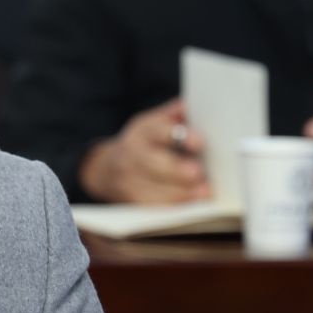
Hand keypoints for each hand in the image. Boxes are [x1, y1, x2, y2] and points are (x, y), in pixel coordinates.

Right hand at [78, 97, 210, 204]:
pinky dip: (173, 206)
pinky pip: (153, 205)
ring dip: (180, 193)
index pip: (159, 131)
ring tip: (203, 193)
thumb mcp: (153, 123)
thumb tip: (192, 106)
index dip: (180, 136)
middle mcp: (131, 154)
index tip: (199, 142)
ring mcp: (128, 179)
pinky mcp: (130, 199)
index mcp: (142, 131)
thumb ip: (173, 114)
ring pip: (154, 189)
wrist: (109, 168)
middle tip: (199, 173)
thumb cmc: (144, 143)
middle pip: (154, 163)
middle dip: (177, 170)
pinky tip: (191, 204)